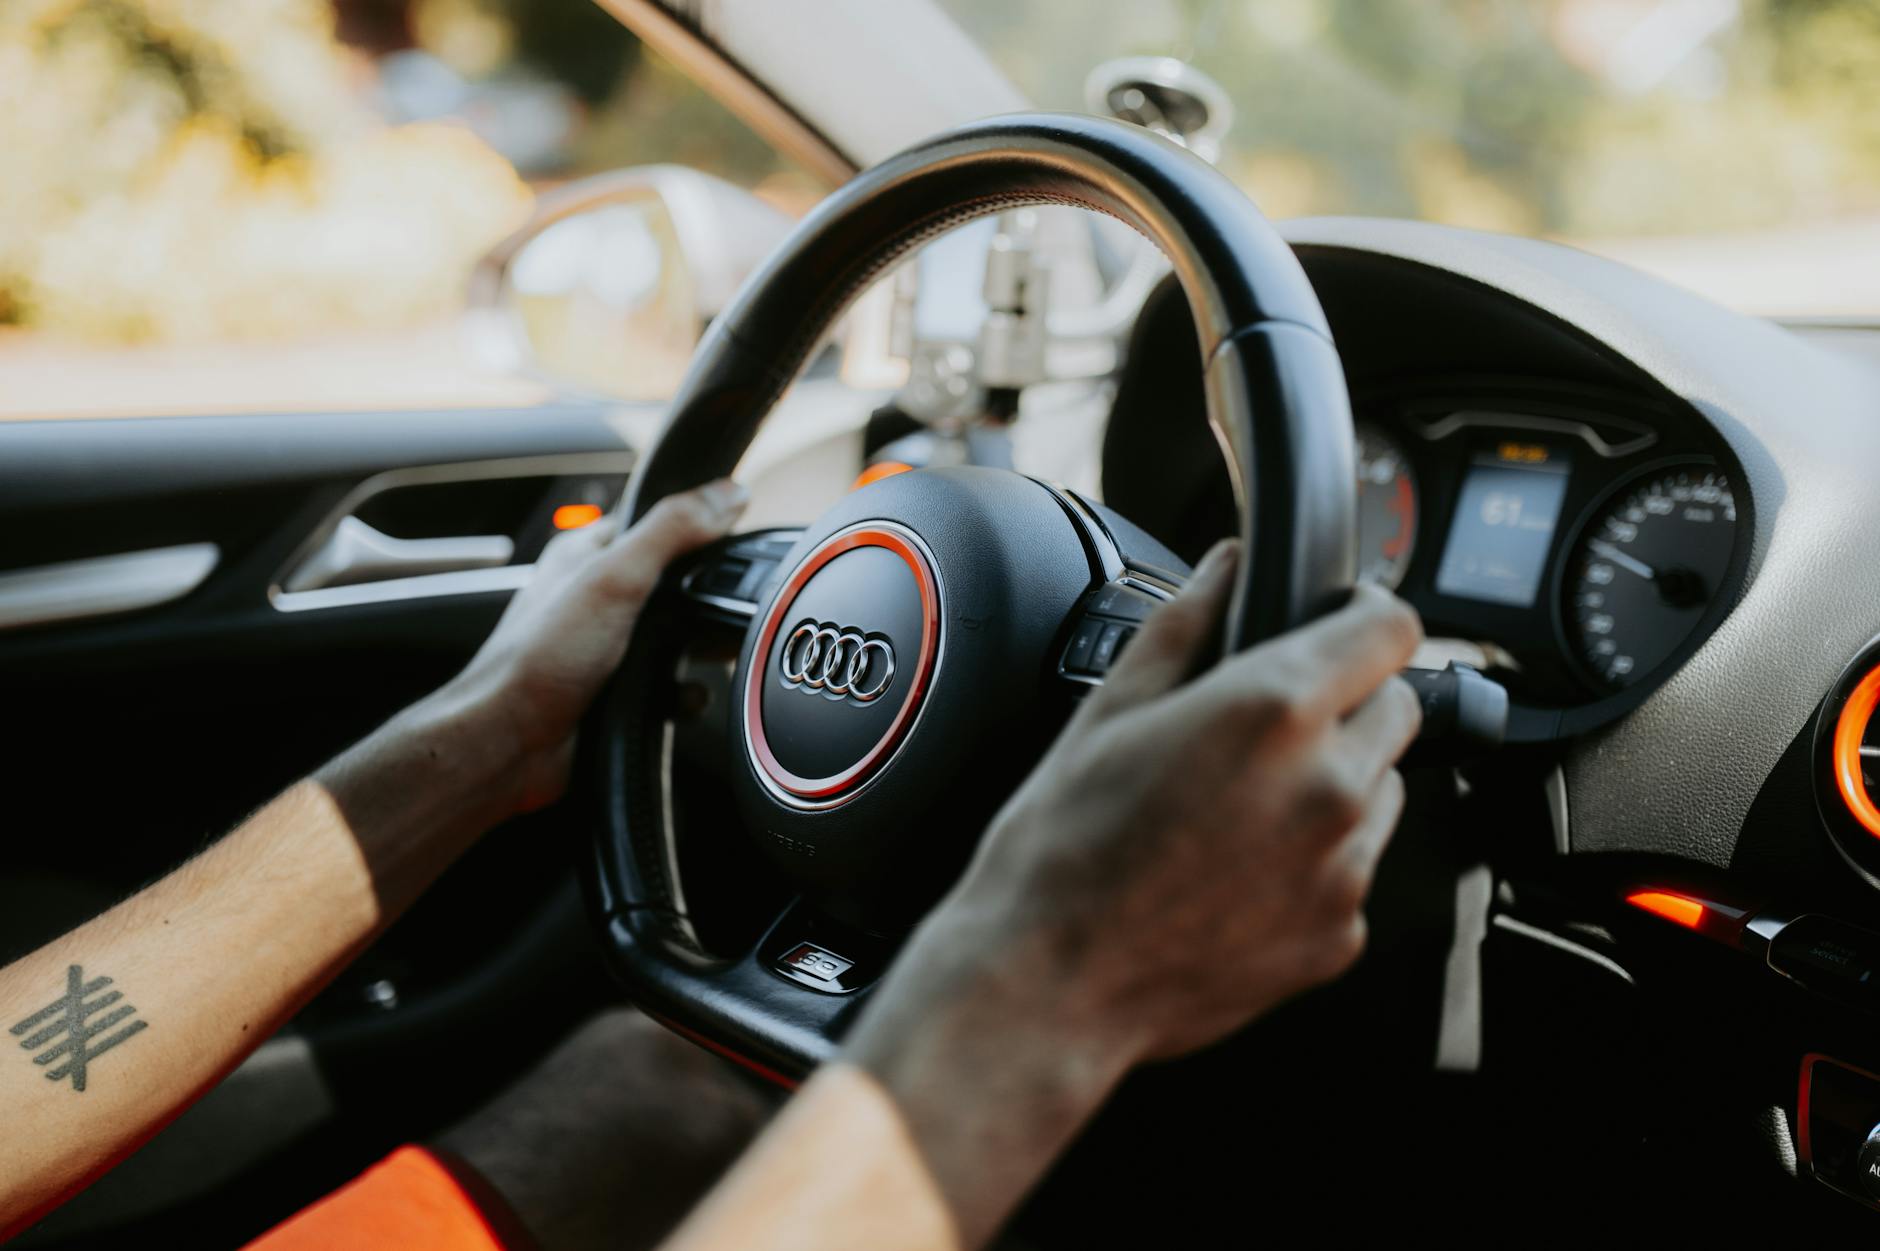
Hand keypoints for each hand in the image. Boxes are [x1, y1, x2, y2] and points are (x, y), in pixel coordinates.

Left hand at [445, 479, 747, 813]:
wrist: (510, 744)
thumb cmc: (537, 660)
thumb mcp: (613, 579)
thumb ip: (671, 531)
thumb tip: (727, 494)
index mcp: (587, 553)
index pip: (657, 521)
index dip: (698, 530)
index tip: (731, 543)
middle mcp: (596, 596)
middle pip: (676, 584)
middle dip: (705, 603)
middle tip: (723, 611)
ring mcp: (608, 645)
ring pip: (678, 637)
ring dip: (698, 651)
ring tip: (708, 656)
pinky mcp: (619, 689)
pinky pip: (672, 683)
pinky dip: (686, 692)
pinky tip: (681, 696)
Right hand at [949, 540, 1423, 1061]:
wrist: (1049, 983)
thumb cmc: (1061, 851)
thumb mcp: (1108, 710)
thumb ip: (1184, 621)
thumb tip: (1227, 567)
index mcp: (1273, 712)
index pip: (1389, 628)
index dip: (1363, 615)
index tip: (1340, 623)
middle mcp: (1328, 787)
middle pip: (1396, 709)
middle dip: (1346, 701)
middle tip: (1263, 727)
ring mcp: (1341, 869)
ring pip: (1381, 792)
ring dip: (1334, 783)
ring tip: (1238, 807)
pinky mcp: (1338, 935)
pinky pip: (1352, 871)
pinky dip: (1313, 862)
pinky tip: (1235, 870)